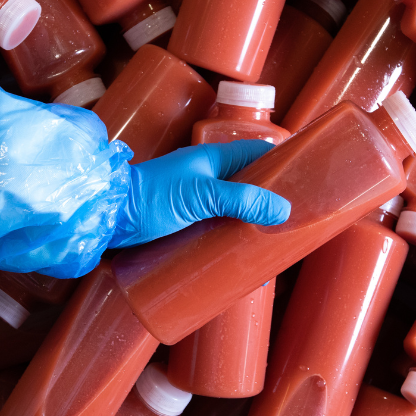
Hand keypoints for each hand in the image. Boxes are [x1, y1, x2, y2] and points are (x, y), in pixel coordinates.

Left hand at [110, 140, 290, 248]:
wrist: (108, 218)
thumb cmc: (151, 197)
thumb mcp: (201, 196)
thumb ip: (241, 200)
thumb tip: (283, 210)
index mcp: (214, 159)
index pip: (259, 154)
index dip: (283, 164)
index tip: (308, 181)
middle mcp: (208, 179)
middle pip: (251, 186)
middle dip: (272, 204)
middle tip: (295, 226)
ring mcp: (197, 203)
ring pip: (235, 212)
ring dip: (253, 227)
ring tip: (275, 250)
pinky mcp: (186, 226)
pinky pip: (218, 231)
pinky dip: (233, 243)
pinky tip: (243, 261)